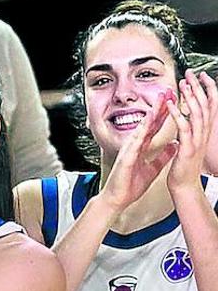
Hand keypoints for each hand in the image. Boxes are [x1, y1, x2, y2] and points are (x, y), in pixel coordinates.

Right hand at [101, 92, 176, 211]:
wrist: (117, 199)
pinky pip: (135, 140)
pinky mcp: (125, 157)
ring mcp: (128, 150)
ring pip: (142, 127)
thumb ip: (162, 156)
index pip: (154, 127)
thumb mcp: (153, 169)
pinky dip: (142, 129)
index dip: (164, 113)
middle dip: (158, 106)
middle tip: (167, 91)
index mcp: (141, 148)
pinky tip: (148, 120)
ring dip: (151, 112)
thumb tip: (174, 145)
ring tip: (160, 99)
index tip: (172, 100)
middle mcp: (134, 145)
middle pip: (148, 122)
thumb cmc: (130, 186)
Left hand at [166, 70, 217, 192]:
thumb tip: (187, 120)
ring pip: (196, 113)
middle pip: (205, 105)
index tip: (201, 76)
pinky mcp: (187, 147)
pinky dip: (177, 113)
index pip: (210, 105)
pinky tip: (171, 104)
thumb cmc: (184, 165)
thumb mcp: (190, 144)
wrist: (184, 185)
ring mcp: (197, 140)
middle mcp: (204, 133)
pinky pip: (183, 127)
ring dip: (190, 97)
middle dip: (199, 87)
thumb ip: (190, 131)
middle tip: (192, 73)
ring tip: (183, 83)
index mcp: (203, 131)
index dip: (207, 89)